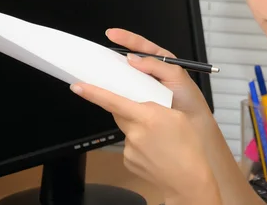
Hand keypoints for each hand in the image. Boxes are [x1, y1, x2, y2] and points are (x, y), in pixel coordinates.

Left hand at [70, 83, 218, 202]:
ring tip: (158, 139)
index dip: (93, 93)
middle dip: (127, 108)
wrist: (187, 179)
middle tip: (146, 113)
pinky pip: (129, 145)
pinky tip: (153, 149)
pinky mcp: (128, 160)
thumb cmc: (188, 148)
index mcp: (148, 116)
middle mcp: (135, 132)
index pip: (113, 101)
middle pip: (120, 112)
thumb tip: (142, 103)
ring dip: (137, 128)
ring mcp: (129, 149)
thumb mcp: (177, 116)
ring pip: (127, 129)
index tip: (77, 86)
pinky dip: (139, 144)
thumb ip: (155, 106)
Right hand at [105, 28, 211, 122]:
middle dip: (115, 56)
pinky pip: (125, 95)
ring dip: (114, 75)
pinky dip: (117, 93)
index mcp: (162, 62)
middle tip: (100, 53)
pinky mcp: (138, 103)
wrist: (193, 126)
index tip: (112, 34)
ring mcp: (143, 88)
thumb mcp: (177, 77)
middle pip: (129, 61)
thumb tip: (134, 59)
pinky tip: (110, 91)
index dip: (126, 39)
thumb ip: (157, 65)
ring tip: (101, 71)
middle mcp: (151, 73)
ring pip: (125, 78)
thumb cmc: (189, 101)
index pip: (141, 46)